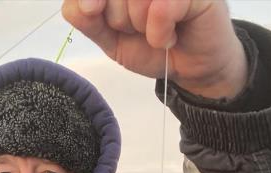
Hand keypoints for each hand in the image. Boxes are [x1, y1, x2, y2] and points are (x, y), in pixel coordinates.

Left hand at [61, 0, 246, 98]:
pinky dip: (159, 33)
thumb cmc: (153, 46)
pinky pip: (160, 8)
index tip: (92, 11)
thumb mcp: (111, 38)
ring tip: (156, 31)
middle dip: (116, 18)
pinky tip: (169, 36)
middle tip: (137, 28)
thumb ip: (89, 20)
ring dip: (140, 26)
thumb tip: (80, 5)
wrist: (191, 68)